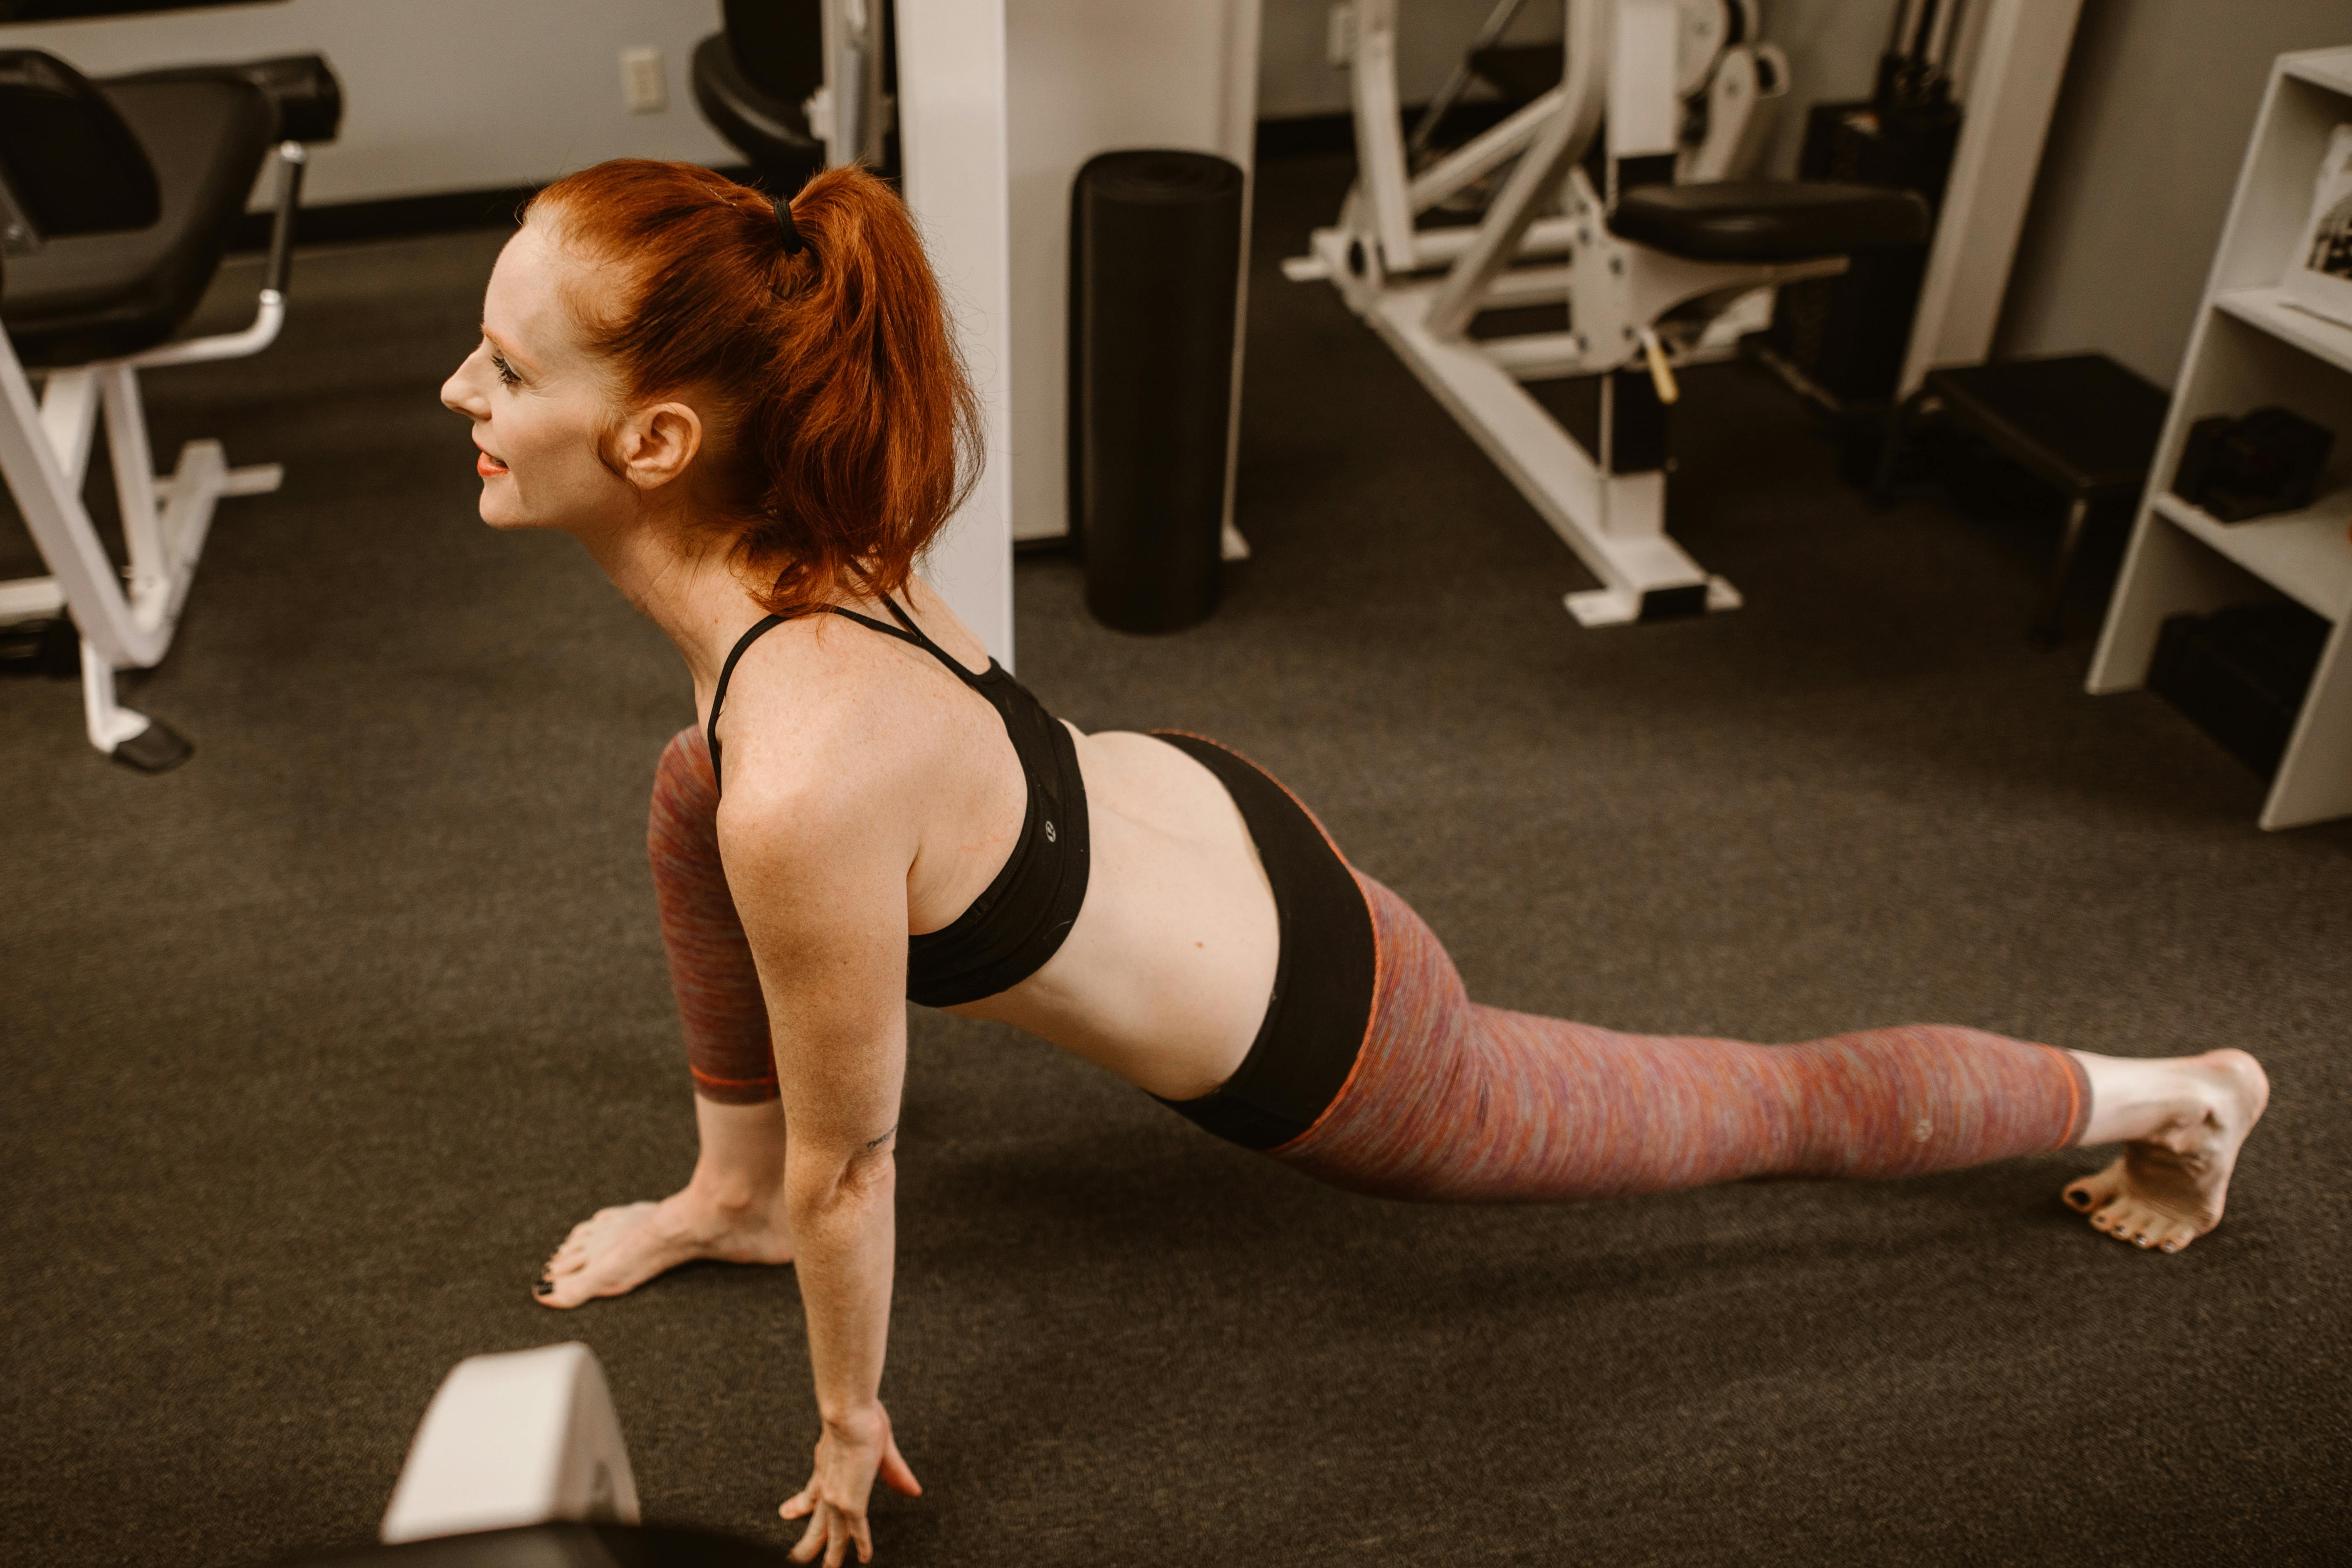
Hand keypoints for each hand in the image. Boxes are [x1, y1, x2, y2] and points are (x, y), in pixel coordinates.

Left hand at [780, 1403, 921, 1565]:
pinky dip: (861, 1545)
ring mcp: (837, 1499)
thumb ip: (895, 1472)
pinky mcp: (851, 1505)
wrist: (850, 1415)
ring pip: (830, 1535)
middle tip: (794, 1557)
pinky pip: (855, 1533)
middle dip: (807, 1543)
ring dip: (828, 1555)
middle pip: (816, 1523)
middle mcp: (828, 1487)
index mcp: (826, 1469)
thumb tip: (914, 1491)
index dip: (800, 1505)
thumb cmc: (862, 1418)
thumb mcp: (880, 1449)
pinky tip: (865, 1557)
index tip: (788, 1512)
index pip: (811, 1493)